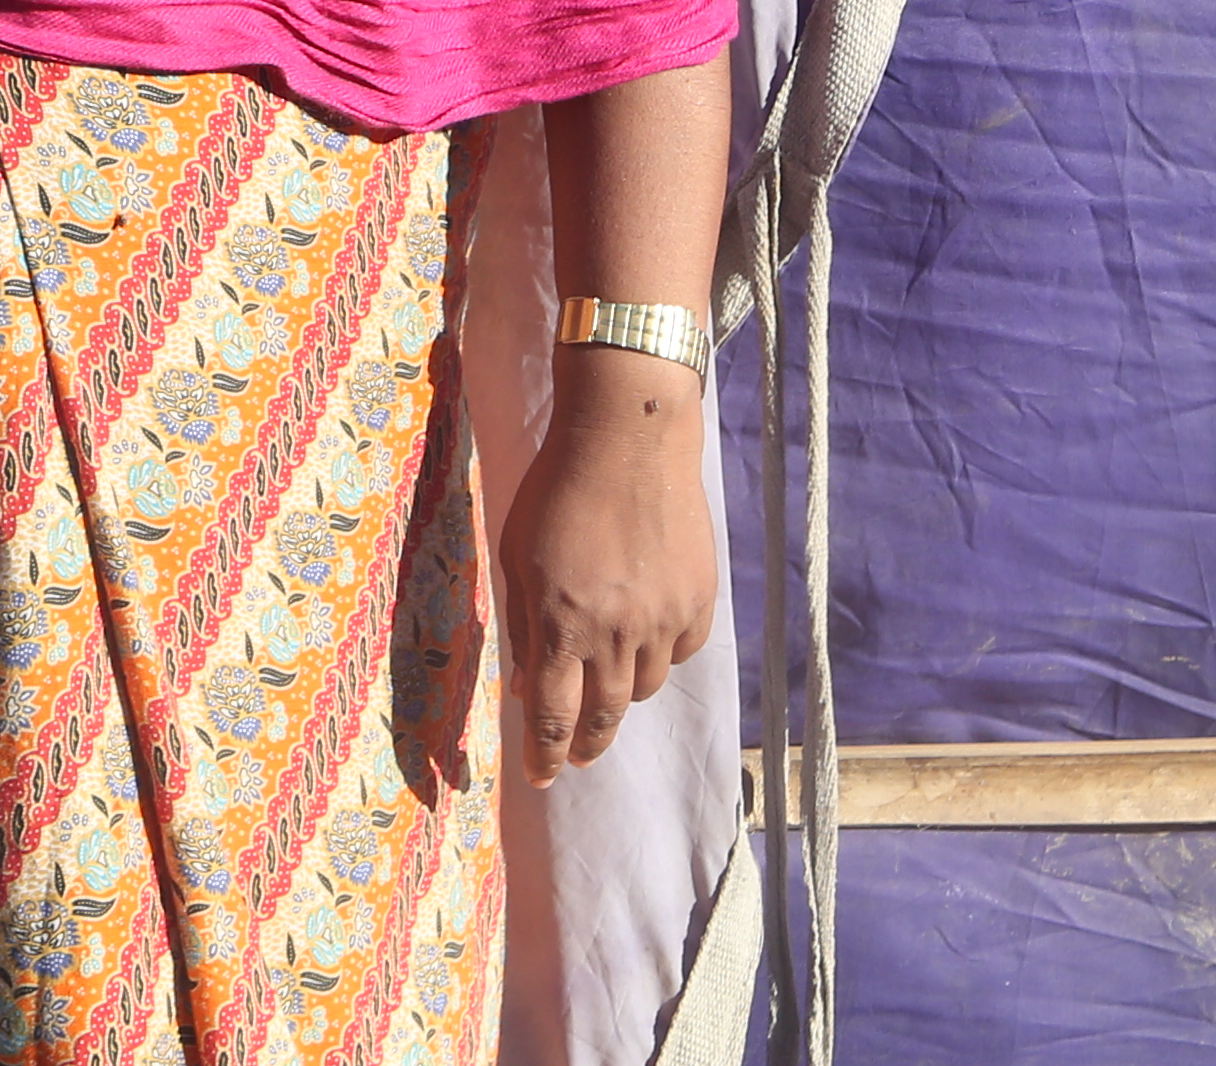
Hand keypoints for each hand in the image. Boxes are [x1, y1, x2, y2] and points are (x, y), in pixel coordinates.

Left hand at [490, 360, 716, 786]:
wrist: (630, 437)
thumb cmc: (557, 487)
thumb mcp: (517, 555)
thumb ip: (524, 626)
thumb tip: (526, 687)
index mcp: (562, 624)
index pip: (552, 716)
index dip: (544, 756)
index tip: (540, 779)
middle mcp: (615, 632)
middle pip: (603, 716)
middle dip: (584, 745)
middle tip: (576, 758)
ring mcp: (663, 618)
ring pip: (646, 688)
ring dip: (622, 695)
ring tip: (608, 689)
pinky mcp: (698, 599)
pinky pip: (680, 650)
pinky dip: (660, 654)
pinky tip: (646, 640)